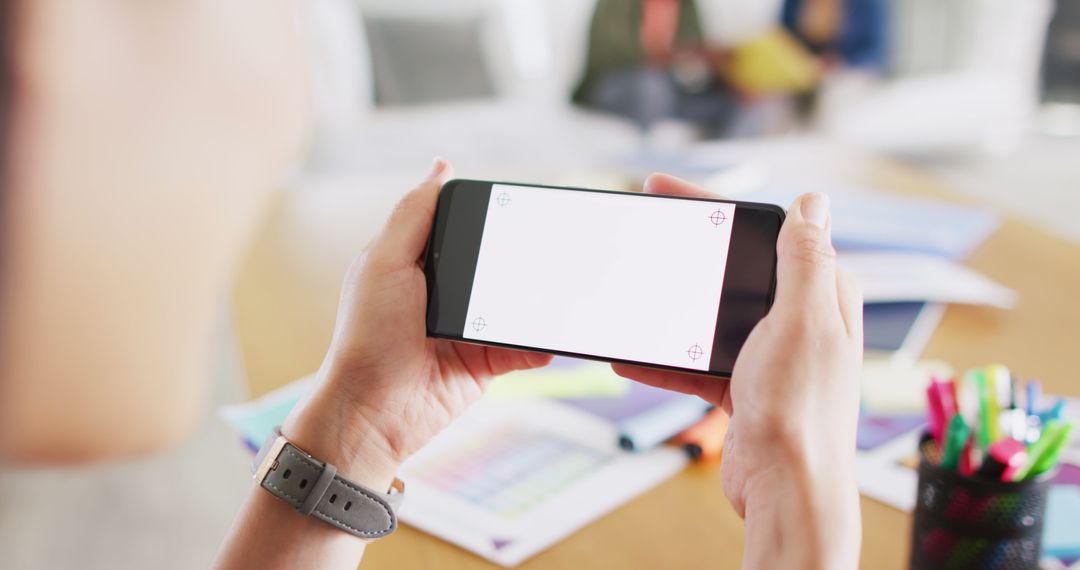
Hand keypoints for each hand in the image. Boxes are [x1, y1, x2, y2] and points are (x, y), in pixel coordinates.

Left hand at [282, 159, 551, 488]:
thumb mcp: (384, 262)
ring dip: (536, 301)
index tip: (520, 201)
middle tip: (553, 246)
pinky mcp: (485, 361)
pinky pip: (523, 347)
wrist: (375, 412)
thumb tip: (441, 165)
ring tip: (561, 289)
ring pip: (516, 304)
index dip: (487, 213)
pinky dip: (538, 343)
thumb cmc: (367, 337)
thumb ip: (413, 214)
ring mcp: (469, 326)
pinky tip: (549, 337)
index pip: (461, 225)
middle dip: (522, 257)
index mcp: (418, 260)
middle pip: (496, 262)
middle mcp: (445, 290)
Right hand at [612, 174, 862, 568]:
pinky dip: (666, 360)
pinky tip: (632, 358)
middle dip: (689, 251)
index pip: (769, 232)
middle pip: (736, 269)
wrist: (786, 488)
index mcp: (823, 294)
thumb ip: (806, 260)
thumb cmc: (800, 408)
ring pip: (713, 317)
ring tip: (631, 294)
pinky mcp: (745, 388)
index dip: (717, 207)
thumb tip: (814, 201)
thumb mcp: (801, 320)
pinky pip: (698, 362)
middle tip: (645, 227)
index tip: (670, 190)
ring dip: (673, 310)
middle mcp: (802, 321)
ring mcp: (772, 356)